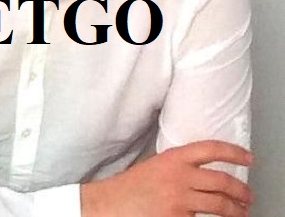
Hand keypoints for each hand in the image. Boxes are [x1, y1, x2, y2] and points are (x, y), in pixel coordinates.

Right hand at [81, 140, 252, 216]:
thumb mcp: (156, 165)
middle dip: (241, 190)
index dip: (234, 152)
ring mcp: (181, 200)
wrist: (113, 204)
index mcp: (173, 158)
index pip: (211, 149)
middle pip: (222, 181)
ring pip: (220, 205)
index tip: (247, 157)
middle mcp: (180, 177)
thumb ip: (177, 166)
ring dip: (235, 210)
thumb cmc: (131, 187)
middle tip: (247, 195)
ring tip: (240, 212)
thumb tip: (201, 173)